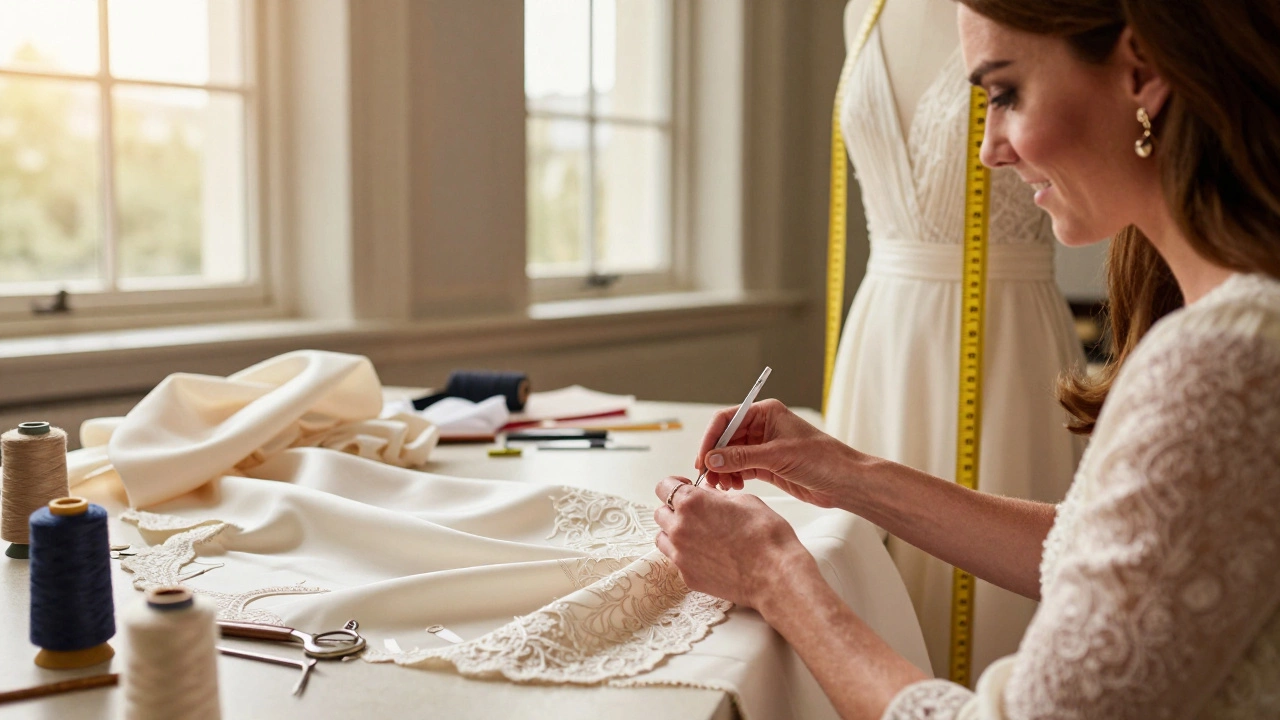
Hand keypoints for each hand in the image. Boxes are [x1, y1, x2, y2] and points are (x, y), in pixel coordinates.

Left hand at [653, 476, 816, 608]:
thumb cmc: (766, 535)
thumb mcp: (744, 500)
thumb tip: (706, 494)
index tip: (685, 487)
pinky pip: (677, 560)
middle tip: (695, 512)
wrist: (775, 575)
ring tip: (698, 534)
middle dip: (674, 509)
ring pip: (663, 538)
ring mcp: (681, 556)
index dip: (675, 485)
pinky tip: (708, 555)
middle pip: (660, 513)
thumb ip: (717, 495)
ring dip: (675, 532)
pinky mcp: (688, 577)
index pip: (664, 486)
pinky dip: (686, 555)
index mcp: (691, 503)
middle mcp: (679, 528)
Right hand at [694, 399, 858, 507]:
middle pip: (725, 439)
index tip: (702, 458)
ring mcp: (764, 448)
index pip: (726, 419)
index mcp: (765, 413)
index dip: (711, 438)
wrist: (844, 482)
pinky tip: (734, 486)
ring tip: (722, 485)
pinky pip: (741, 469)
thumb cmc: (823, 458)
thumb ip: (742, 457)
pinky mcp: (767, 466)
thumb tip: (712, 459)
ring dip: (722, 470)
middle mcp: (762, 427)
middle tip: (707, 476)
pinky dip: (733, 477)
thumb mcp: (778, 455)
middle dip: (715, 457)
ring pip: (731, 456)